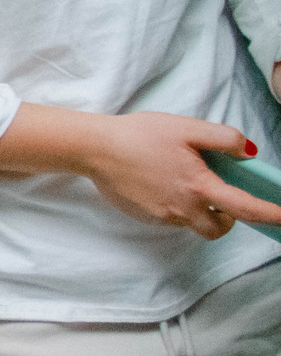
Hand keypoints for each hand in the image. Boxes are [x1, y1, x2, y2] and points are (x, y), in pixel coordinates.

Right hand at [1, 104, 280, 239]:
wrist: (94, 148)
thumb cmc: (139, 134)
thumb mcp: (186, 127)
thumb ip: (223, 138)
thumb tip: (248, 152)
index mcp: (198, 185)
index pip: (245, 208)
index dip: (270, 215)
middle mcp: (182, 207)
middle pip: (218, 228)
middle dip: (227, 218)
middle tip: (220, 196)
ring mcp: (161, 216)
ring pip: (192, 222)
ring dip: (198, 209)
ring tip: (181, 180)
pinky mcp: (144, 216)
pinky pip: (171, 217)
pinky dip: (175, 205)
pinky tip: (159, 182)